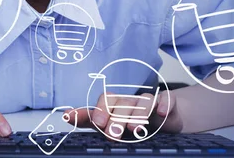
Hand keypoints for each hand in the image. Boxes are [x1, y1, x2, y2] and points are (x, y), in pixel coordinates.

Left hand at [67, 90, 183, 138]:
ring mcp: (149, 102)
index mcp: (115, 105)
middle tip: (112, 134)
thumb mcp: (111, 124)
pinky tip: (160, 112)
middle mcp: (130, 101)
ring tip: (134, 129)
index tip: (93, 122)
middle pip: (121, 103)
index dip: (98, 111)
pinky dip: (164, 104)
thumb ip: (89, 120)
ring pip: (142, 101)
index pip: (104, 102)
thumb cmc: (133, 122)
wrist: (166, 119)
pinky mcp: (167, 103)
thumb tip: (65, 114)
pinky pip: (167, 99)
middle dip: (116, 117)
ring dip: (138, 114)